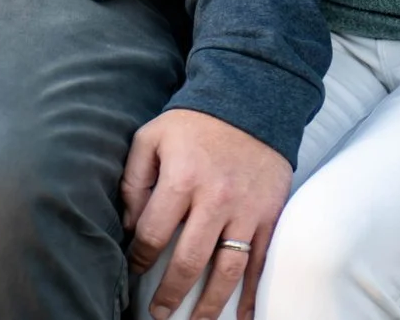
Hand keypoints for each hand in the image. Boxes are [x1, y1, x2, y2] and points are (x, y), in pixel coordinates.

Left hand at [122, 109, 290, 319]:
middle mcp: (215, 200)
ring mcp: (247, 211)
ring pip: (227, 270)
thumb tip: (129, 224)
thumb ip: (134, 179)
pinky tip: (243, 315)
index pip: (152, 234)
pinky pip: (261, 261)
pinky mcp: (270, 215)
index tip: (134, 268)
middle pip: (189, 262)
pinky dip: (252, 293)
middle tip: (157, 313)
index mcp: (182, 180)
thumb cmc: (195, 122)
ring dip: (209, 304)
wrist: (252, 100)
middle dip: (169, 294)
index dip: (139, 258)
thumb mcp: (152, 138)